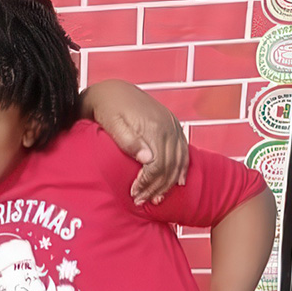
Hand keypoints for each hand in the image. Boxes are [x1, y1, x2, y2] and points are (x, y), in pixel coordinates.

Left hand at [88, 80, 188, 205]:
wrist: (112, 90)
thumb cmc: (107, 108)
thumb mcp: (111, 123)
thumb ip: (128, 141)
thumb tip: (147, 159)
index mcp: (152, 127)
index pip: (157, 164)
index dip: (147, 183)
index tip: (134, 194)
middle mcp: (167, 126)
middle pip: (169, 165)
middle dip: (157, 187)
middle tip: (142, 201)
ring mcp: (172, 125)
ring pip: (179, 160)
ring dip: (169, 182)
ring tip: (157, 198)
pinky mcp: (173, 125)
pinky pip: (184, 150)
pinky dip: (182, 168)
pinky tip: (178, 181)